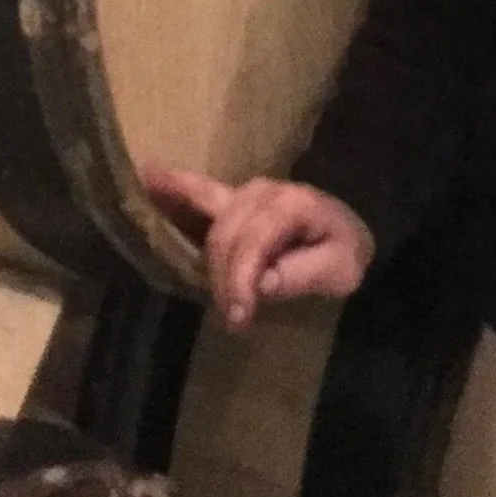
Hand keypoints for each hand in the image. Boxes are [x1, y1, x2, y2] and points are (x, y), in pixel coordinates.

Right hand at [143, 167, 374, 329]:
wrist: (351, 229)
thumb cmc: (345, 251)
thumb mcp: (340, 270)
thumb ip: (302, 274)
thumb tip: (261, 282)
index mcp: (292, 205)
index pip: (253, 242)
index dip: (240, 280)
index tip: (239, 317)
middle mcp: (264, 191)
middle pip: (225, 236)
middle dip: (223, 279)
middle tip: (233, 318)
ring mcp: (245, 191)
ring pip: (212, 224)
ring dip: (206, 260)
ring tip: (211, 292)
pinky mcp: (233, 197)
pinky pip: (197, 189)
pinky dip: (173, 186)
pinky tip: (144, 178)